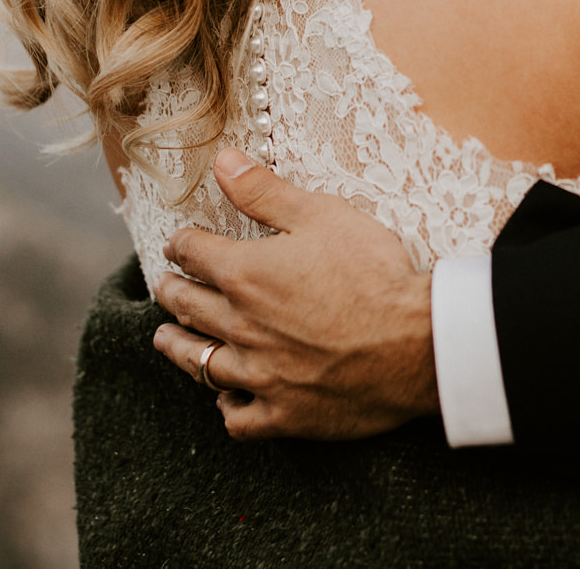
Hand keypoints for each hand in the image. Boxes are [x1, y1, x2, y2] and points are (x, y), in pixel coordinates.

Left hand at [151, 148, 439, 439]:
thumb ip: (265, 192)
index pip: (193, 254)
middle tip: (164, 286)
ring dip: (178, 347)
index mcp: (244, 274)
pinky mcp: (283, 414)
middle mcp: (240, 326)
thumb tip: (222, 162)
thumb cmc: (374, 272)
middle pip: (186, 307)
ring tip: (167, 338)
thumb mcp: (322, 215)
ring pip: (198, 363)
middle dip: (170, 291)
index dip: (182, 244)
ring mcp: (259, 375)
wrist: (416, 343)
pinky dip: (226, 405)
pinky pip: (237, 417)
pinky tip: (226, 396)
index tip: (178, 243)